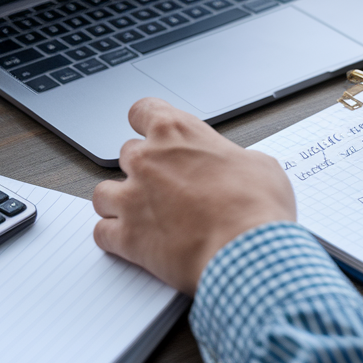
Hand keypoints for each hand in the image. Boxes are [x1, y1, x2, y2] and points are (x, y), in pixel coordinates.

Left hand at [92, 98, 295, 293]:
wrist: (247, 251)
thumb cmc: (257, 207)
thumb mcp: (260, 166)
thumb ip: (233, 160)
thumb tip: (235, 170)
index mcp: (178, 133)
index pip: (143, 110)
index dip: (147, 122)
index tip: (152, 134)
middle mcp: (147, 160)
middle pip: (127, 154)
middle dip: (144, 169)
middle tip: (167, 186)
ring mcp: (131, 199)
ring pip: (103, 193)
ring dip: (119, 202)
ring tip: (141, 215)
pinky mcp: (126, 237)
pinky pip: (102, 232)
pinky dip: (113, 238)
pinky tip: (131, 242)